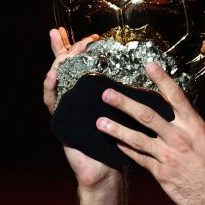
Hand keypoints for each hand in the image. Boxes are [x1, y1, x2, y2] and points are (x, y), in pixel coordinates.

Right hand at [43, 27, 118, 188]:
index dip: (85, 48)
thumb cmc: (121, 141)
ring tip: (63, 49)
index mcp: (92, 92)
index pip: (85, 64)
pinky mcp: (60, 120)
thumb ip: (131, 93)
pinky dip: (50, 87)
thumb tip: (153, 72)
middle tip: (72, 36)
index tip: (94, 35)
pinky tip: (52, 76)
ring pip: (57, 79)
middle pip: (67, 66)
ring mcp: (66, 107)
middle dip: (68, 48)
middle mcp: (76, 97)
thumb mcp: (128, 113)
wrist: (107, 169)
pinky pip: (52, 101)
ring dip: (58, 62)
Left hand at [97, 61, 204, 204]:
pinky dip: (126, 150)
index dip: (162, 79)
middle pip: (147, 115)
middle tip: (107, 94)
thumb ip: (190, 126)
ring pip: (136, 138)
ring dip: (116, 129)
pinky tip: (115, 143)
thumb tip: (179, 113)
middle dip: (124, 103)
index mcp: (195, 126)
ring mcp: (169, 156)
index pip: (176, 97)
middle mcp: (180, 138)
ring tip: (99, 122)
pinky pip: (139, 158)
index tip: (149, 65)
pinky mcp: (161, 173)